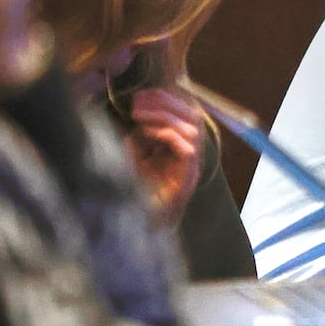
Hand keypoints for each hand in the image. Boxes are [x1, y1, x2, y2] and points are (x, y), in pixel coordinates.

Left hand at [125, 84, 204, 226]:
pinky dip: (168, 134)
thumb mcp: (131, 155)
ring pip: (193, 128)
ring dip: (165, 116)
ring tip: (139, 114)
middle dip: (166, 103)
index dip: (165, 100)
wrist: (133, 230)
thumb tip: (139, 112)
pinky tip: (147, 133)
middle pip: (192, 116)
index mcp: (177, 148)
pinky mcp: (187, 179)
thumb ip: (139, 135)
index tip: (141, 95)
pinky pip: (188, 148)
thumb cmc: (131, 195)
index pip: (183, 114)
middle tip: (139, 101)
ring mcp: (191, 167)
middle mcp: (189, 155)